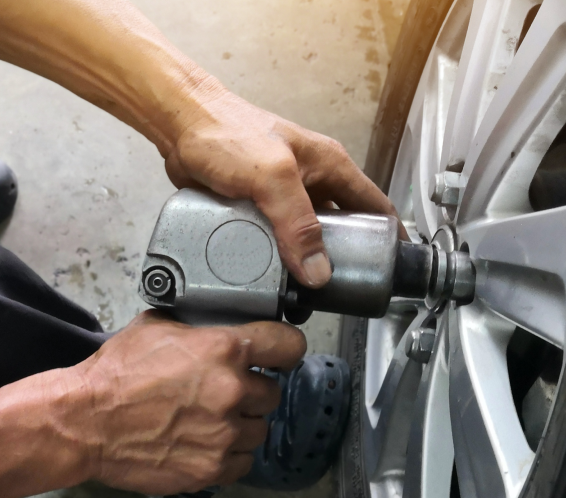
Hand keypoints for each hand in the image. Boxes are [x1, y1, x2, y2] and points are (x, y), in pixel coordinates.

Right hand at [63, 311, 306, 494]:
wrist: (86, 422)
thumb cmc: (114, 375)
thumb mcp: (155, 327)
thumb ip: (195, 327)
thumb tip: (211, 325)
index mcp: (223, 350)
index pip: (288, 345)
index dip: (284, 349)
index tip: (279, 355)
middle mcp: (232, 391)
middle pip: (272, 392)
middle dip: (251, 390)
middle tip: (222, 392)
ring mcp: (224, 433)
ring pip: (259, 429)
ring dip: (241, 424)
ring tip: (210, 421)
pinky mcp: (212, 467)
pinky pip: (242, 462)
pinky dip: (228, 455)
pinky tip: (204, 444)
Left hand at [163, 80, 399, 287]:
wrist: (181, 128)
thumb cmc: (228, 133)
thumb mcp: (272, 177)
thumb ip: (297, 222)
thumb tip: (318, 269)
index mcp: (329, 166)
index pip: (374, 205)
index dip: (389, 237)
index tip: (391, 269)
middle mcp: (310, 182)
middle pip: (339, 229)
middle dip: (340, 259)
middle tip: (339, 291)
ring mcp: (281, 197)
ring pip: (302, 238)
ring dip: (302, 263)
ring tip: (303, 293)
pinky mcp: (253, 209)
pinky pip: (272, 240)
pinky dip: (273, 258)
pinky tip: (269, 278)